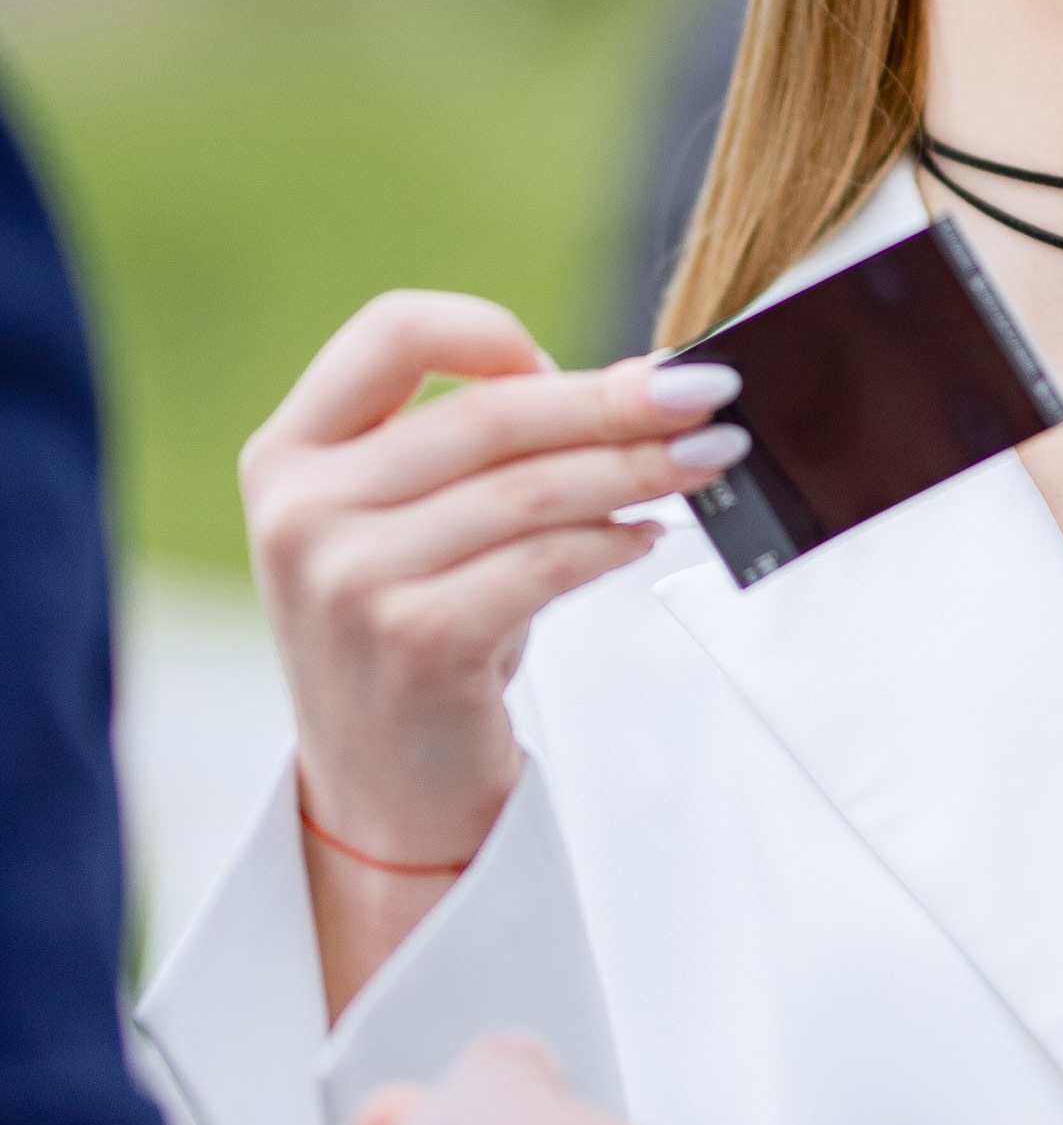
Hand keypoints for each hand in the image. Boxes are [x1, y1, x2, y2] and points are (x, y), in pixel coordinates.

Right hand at [242, 293, 743, 1009]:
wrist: (382, 793)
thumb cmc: (416, 630)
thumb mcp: (407, 523)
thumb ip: (476, 446)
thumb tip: (634, 381)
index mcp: (290, 453)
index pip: (392, 333)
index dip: (494, 330)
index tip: (579, 358)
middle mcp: (302, 509)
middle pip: (493, 413)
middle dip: (619, 400)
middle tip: (710, 393)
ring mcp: (349, 579)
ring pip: (534, 488)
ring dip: (641, 467)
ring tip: (710, 458)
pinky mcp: (414, 640)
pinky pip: (546, 562)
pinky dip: (612, 540)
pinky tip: (649, 534)